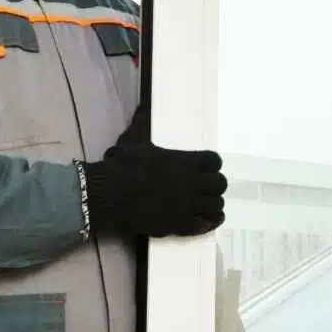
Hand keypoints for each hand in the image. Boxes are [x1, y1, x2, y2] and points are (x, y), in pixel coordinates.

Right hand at [80, 137, 225, 237]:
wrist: (111, 194)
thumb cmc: (123, 166)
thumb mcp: (134, 140)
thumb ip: (143, 125)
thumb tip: (142, 107)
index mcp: (184, 161)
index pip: (213, 161)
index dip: (211, 164)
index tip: (206, 168)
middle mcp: (191, 182)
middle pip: (220, 184)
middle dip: (215, 185)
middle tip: (206, 187)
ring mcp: (188, 205)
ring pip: (216, 205)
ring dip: (213, 204)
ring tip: (208, 205)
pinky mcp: (181, 224)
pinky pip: (205, 225)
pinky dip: (210, 222)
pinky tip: (209, 220)